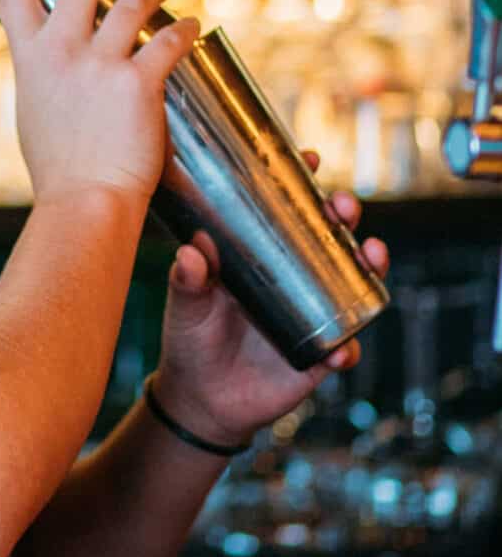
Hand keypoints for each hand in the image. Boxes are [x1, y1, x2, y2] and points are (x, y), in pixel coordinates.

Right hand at [0, 0, 198, 210]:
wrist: (83, 202)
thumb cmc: (58, 169)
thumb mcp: (32, 112)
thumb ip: (41, 80)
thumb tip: (51, 67)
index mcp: (29, 57)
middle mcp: (62, 51)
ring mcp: (101, 64)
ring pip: (132, 0)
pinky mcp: (139, 83)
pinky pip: (169, 40)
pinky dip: (183, 30)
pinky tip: (191, 27)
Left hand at [153, 152, 389, 449]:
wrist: (200, 399)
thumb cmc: (190, 339)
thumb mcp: (184, 305)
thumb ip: (187, 280)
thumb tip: (190, 251)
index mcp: (262, 258)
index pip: (290, 211)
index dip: (303, 183)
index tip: (308, 158)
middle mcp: (294, 280)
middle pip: (332, 237)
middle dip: (345, 216)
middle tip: (343, 207)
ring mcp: (312, 315)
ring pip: (353, 284)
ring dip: (370, 267)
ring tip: (370, 255)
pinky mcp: (318, 356)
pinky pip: (345, 348)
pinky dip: (348, 348)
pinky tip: (341, 350)